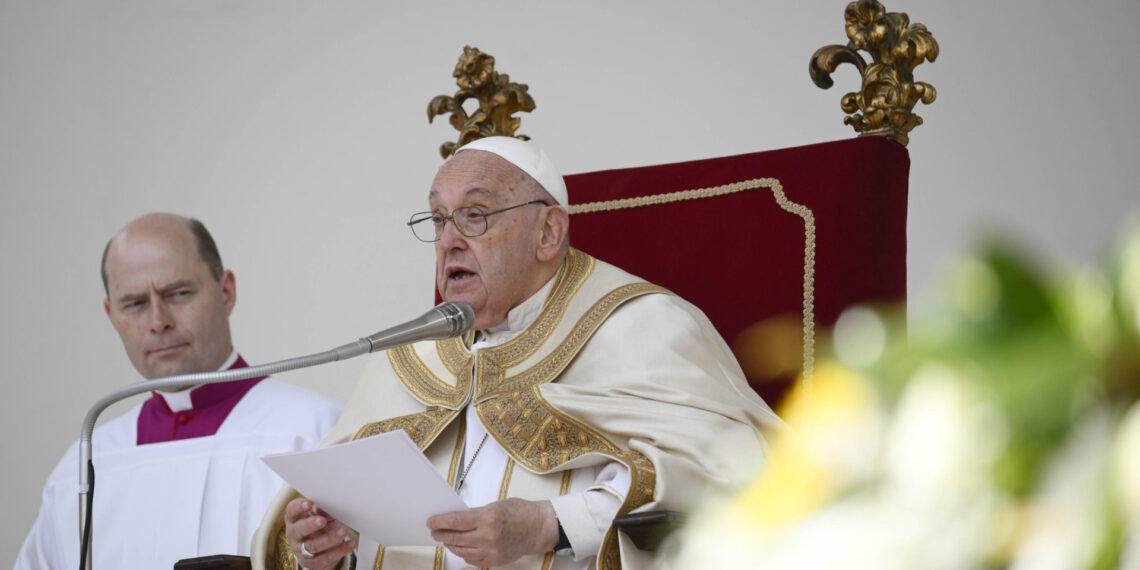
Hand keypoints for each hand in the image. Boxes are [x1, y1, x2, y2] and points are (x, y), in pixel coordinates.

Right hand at [284, 497, 355, 569]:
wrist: (317, 550)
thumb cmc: (318, 527)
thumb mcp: (320, 516)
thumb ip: (323, 510)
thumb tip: (328, 504)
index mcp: (294, 519)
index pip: (292, 511)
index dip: (298, 507)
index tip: (309, 503)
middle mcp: (294, 535)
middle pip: (299, 530)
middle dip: (311, 525)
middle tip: (322, 520)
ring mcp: (301, 550)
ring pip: (313, 546)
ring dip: (329, 539)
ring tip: (343, 531)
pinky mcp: (311, 562)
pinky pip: (325, 558)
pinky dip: (339, 551)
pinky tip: (349, 545)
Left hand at [428, 498, 559, 566]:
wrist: (538, 528)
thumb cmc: (520, 513)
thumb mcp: (495, 506)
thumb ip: (475, 513)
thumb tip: (456, 518)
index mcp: (488, 518)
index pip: (455, 521)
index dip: (440, 522)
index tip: (431, 522)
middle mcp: (488, 537)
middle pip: (455, 538)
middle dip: (441, 534)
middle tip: (435, 531)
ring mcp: (491, 551)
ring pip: (461, 551)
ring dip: (450, 545)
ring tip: (446, 539)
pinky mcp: (494, 561)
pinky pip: (471, 560)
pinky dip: (463, 553)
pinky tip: (461, 547)